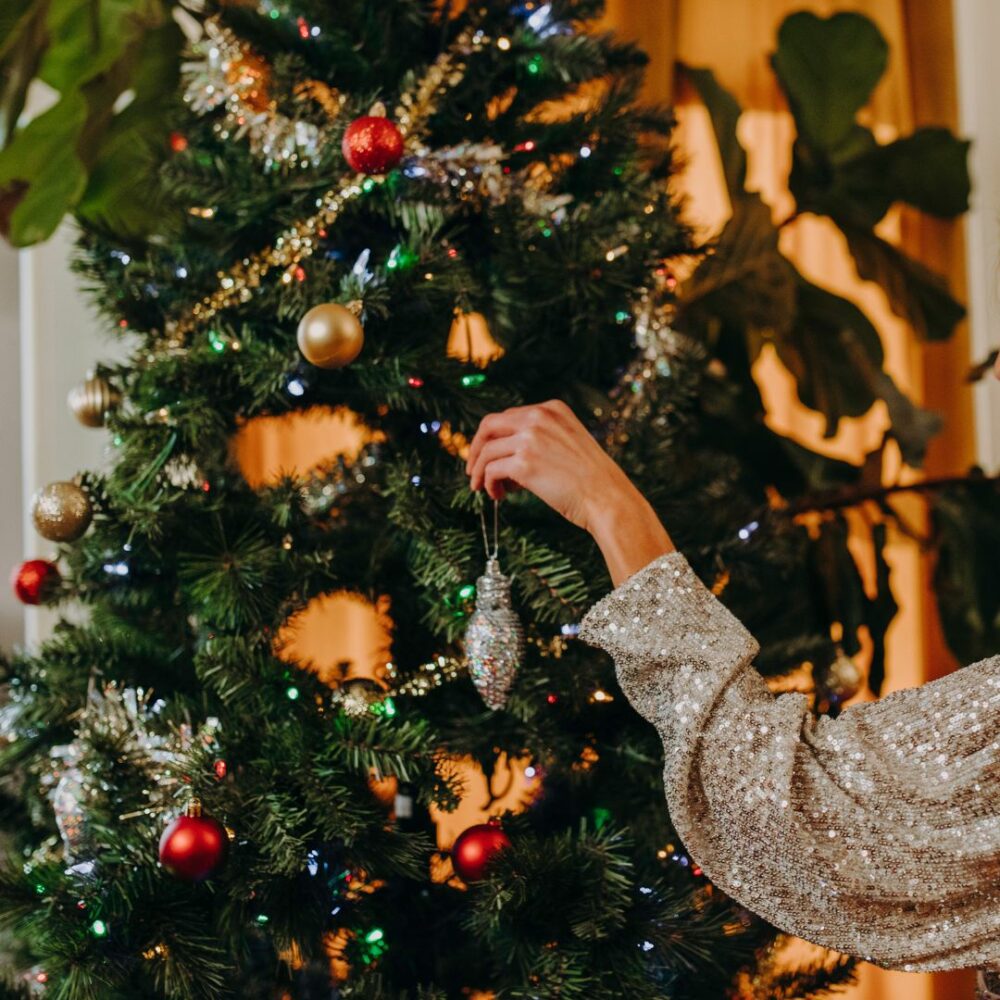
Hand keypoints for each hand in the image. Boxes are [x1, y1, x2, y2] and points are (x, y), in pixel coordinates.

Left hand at [465, 401, 674, 584]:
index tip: (490, 455)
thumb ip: (540, 440)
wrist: (608, 498)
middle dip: (476, 448)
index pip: (509, 416)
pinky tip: (498, 496)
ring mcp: (530, 438)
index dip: (495, 437)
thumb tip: (503, 457)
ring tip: (485, 490)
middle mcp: (539, 417)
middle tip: (473, 470)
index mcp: (552, 408)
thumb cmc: (591, 479)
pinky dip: (488, 484)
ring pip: (486, 451)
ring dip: (480, 472)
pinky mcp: (523, 463)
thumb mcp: (569, 444)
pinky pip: (490, 470)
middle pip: (489, 425)